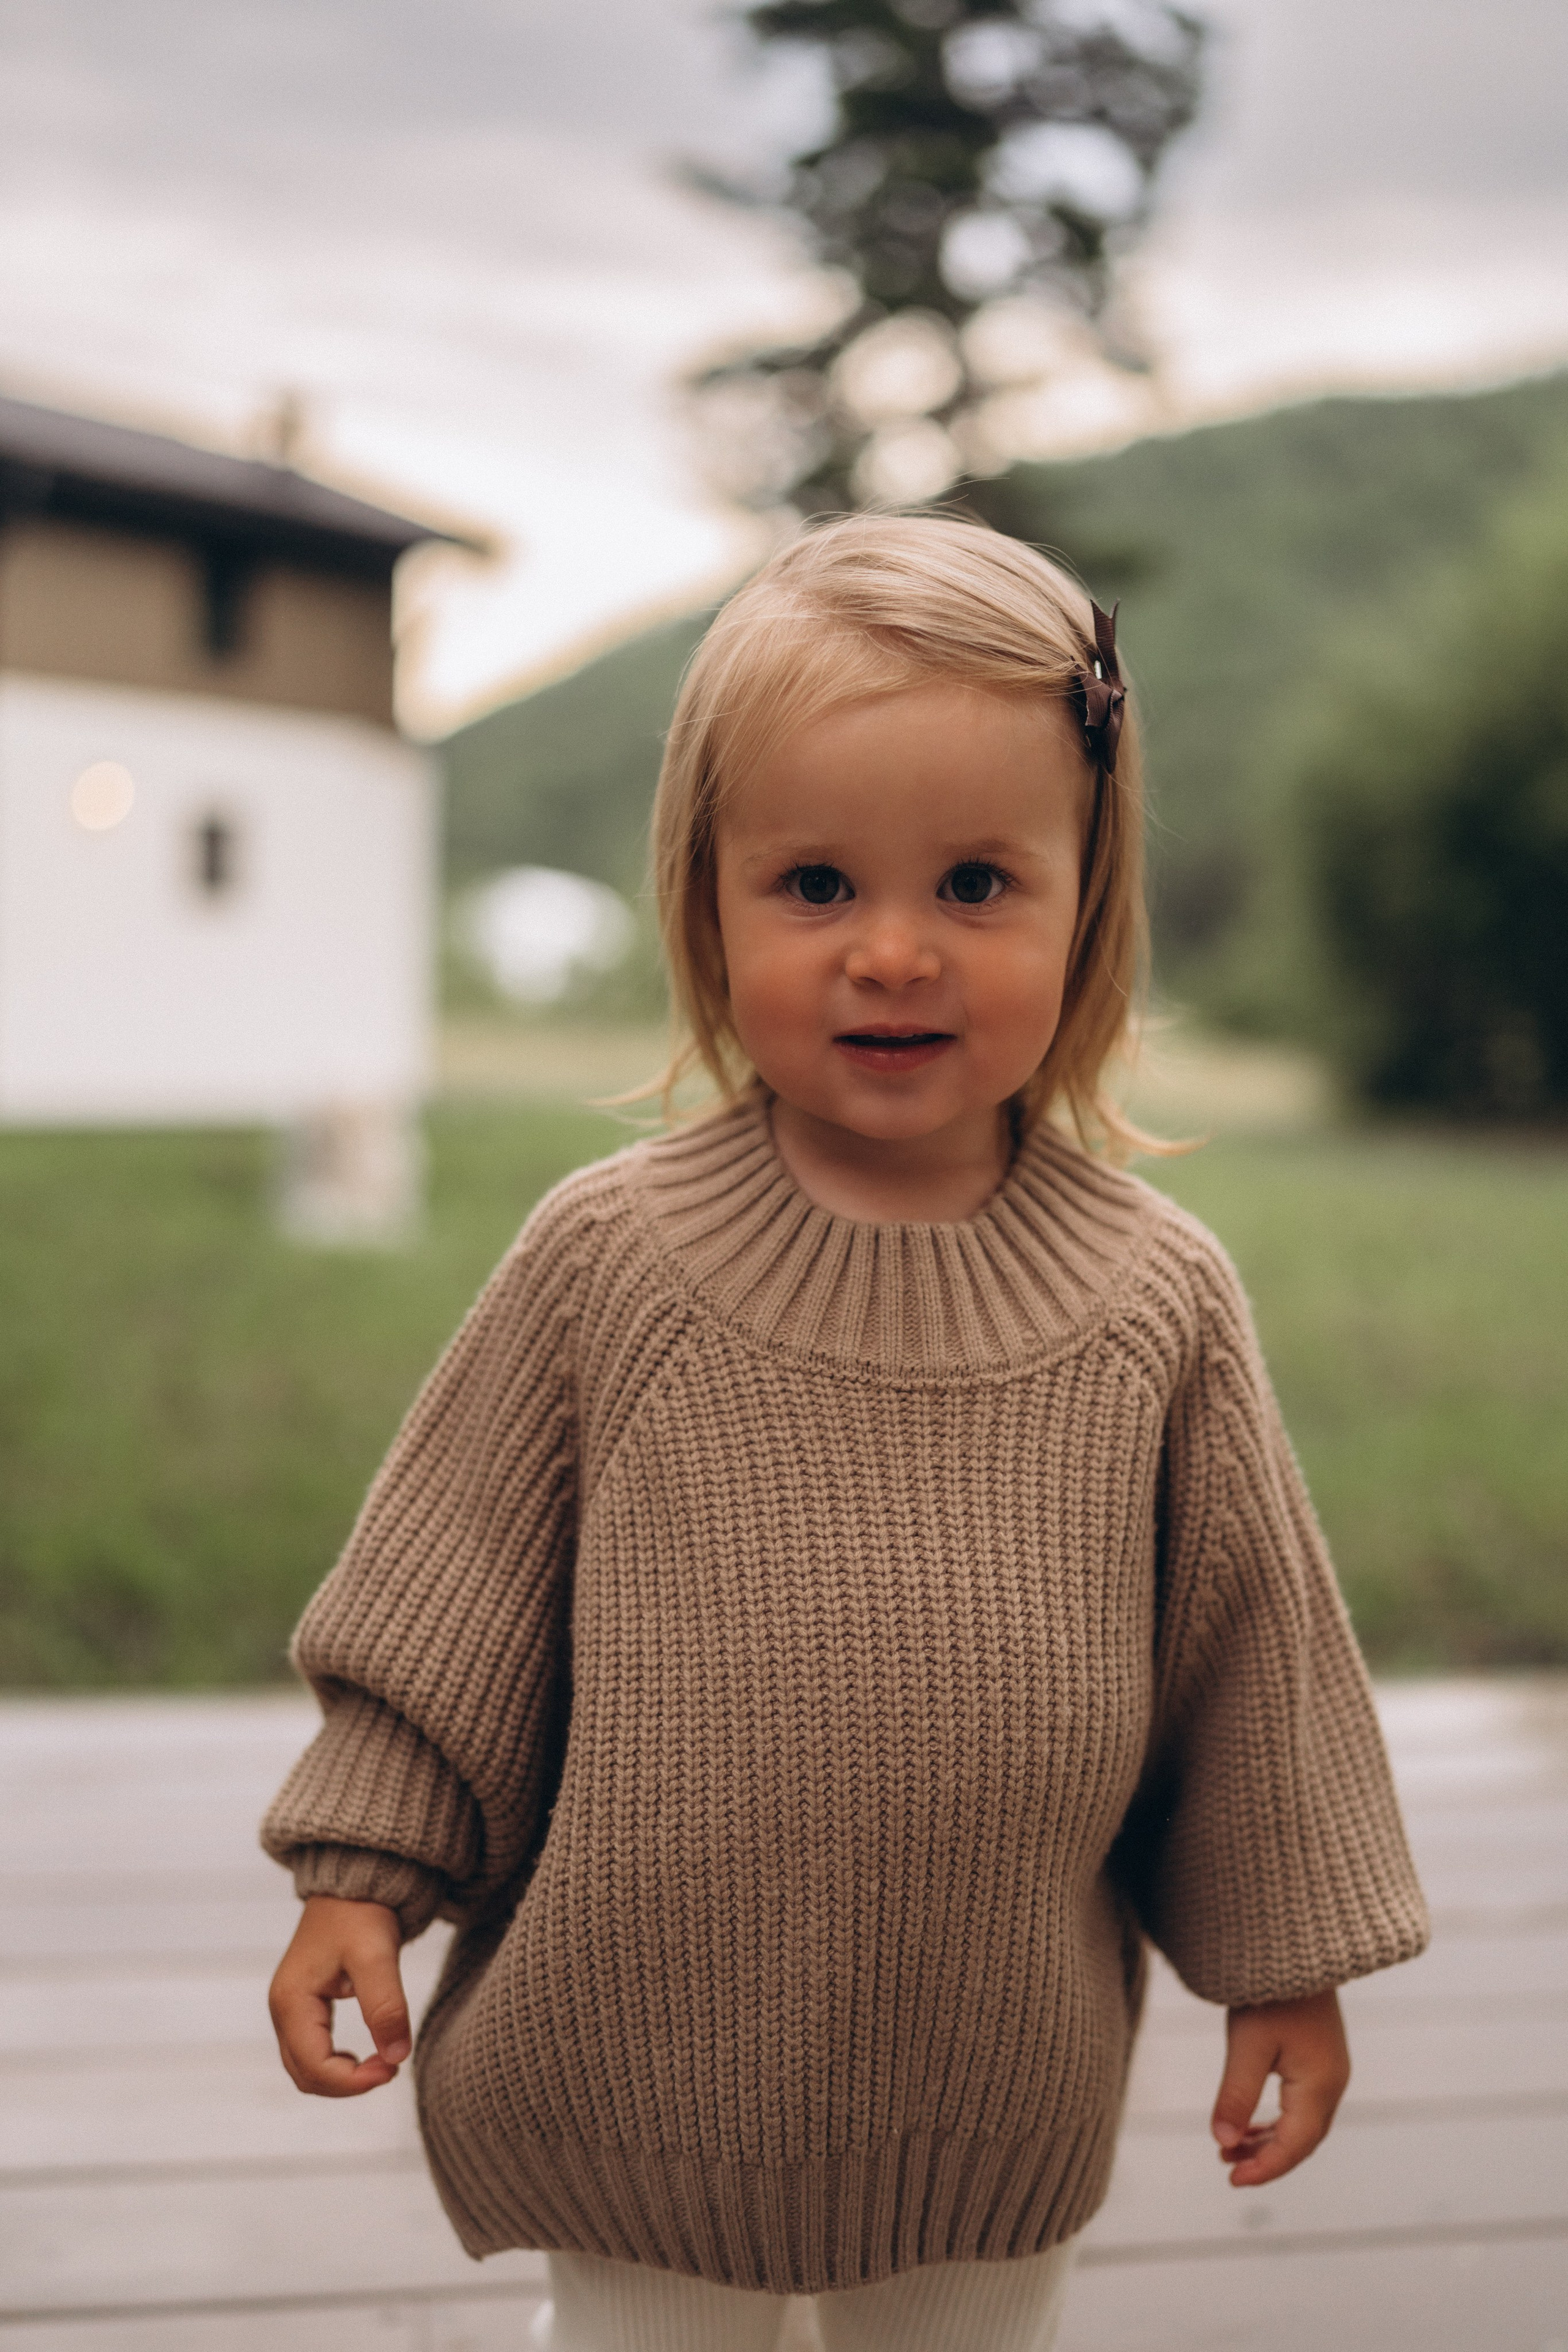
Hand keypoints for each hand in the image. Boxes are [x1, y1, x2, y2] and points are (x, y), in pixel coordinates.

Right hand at [269, 1894, 410, 2096]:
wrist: (352, 1885)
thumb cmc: (360, 1913)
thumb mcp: (376, 1957)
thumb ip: (385, 2006)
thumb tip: (396, 2057)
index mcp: (292, 2001)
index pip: (314, 2066)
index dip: (352, 2081)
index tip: (392, 2070)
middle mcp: (283, 2010)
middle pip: (305, 2075)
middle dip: (346, 2084)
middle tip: (390, 2069)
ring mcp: (290, 2009)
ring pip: (306, 2068)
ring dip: (340, 2078)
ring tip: (380, 2063)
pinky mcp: (302, 2006)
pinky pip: (311, 2052)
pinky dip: (335, 2065)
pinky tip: (363, 2055)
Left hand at [1211, 1988, 1349, 2186]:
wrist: (1295, 1947)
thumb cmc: (1270, 1993)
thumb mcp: (1247, 2044)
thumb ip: (1237, 2096)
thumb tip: (1222, 2143)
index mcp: (1320, 2086)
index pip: (1294, 2145)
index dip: (1264, 2169)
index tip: (1231, 2180)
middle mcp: (1332, 2084)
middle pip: (1302, 2140)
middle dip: (1266, 2160)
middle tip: (1227, 2169)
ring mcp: (1329, 2071)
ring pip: (1302, 2125)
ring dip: (1268, 2141)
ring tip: (1229, 2150)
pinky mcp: (1319, 2059)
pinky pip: (1301, 2106)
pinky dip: (1276, 2122)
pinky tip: (1249, 2125)